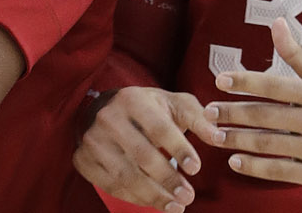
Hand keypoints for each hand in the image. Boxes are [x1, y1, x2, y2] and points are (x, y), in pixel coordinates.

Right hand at [74, 86, 218, 212]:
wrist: (103, 109)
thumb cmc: (146, 108)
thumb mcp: (173, 103)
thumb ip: (198, 117)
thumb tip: (219, 137)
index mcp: (131, 99)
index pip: (158, 127)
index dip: (179, 149)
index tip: (196, 168)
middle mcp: (107, 118)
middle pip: (141, 155)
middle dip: (168, 179)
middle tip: (189, 196)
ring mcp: (91, 140)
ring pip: (125, 175)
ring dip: (153, 195)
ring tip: (176, 206)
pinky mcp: (82, 159)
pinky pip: (110, 185)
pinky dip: (134, 198)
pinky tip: (154, 202)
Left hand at [205, 18, 301, 188]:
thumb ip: (297, 54)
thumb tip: (276, 22)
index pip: (276, 86)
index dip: (246, 82)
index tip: (220, 80)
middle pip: (266, 117)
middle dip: (232, 113)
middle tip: (207, 111)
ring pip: (269, 145)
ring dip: (237, 140)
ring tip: (213, 135)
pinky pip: (280, 170)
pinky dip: (254, 167)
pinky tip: (235, 160)